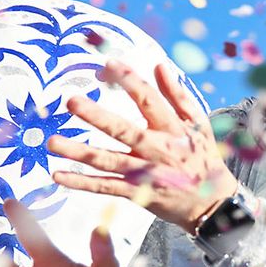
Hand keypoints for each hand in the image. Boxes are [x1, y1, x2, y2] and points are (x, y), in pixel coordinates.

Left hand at [48, 61, 236, 233]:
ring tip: (52, 141)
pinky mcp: (136, 194)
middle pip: (123, 131)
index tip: (108, 63)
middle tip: (72, 101)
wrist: (212, 203)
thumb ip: (178, 95)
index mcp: (172, 129)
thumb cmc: (203, 158)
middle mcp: (157, 150)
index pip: (149, 101)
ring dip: (79, 152)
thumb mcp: (199, 124)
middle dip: (97, 116)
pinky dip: (81, 183)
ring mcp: (144, 173)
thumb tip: (160, 66)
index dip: (130, 81)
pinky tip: (58, 175)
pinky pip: (105, 188)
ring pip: (108, 161)